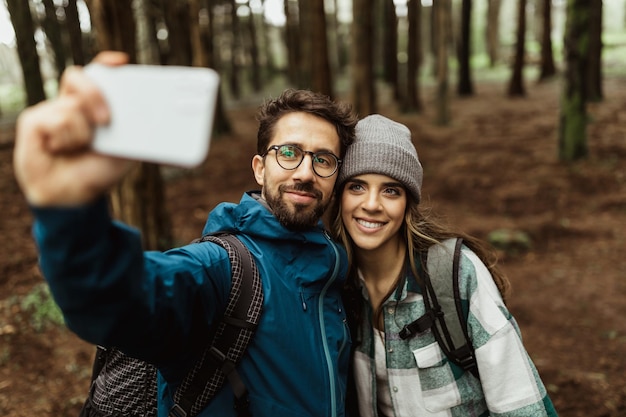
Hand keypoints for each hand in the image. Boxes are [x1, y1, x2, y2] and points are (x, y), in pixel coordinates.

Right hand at [13, 51, 136, 206]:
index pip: (97, 75)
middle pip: (79, 77)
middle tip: (106, 120)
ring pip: (71, 106)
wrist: (73, 196)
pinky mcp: (34, 121)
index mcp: (94, 106)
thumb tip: (148, 120)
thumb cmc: (97, 172)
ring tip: (79, 149)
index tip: (121, 63)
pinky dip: (66, 139)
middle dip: (94, 94)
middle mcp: (71, 103)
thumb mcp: (123, 152)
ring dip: (82, 133)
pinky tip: (60, 150)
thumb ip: (132, 132)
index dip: (106, 64)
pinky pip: (56, 120)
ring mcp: (51, 110)